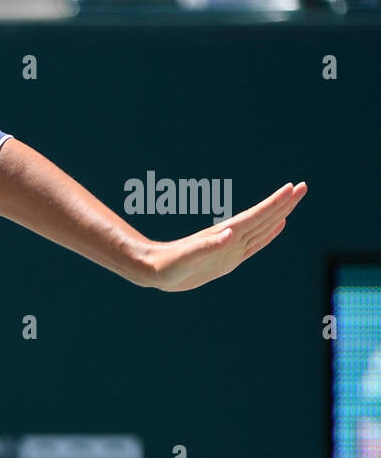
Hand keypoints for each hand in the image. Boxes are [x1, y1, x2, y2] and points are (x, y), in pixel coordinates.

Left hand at [143, 182, 306, 291]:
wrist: (154, 271)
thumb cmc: (168, 265)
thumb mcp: (187, 258)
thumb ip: (207, 247)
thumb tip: (230, 233)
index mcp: (225, 235)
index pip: (256, 216)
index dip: (275, 203)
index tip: (292, 188)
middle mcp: (231, 238)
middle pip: (264, 217)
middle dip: (284, 203)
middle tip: (303, 187)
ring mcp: (231, 247)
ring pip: (262, 228)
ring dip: (279, 214)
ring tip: (294, 202)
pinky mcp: (229, 258)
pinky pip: (255, 244)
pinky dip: (269, 234)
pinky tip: (277, 226)